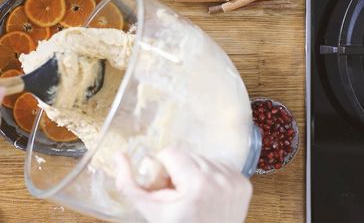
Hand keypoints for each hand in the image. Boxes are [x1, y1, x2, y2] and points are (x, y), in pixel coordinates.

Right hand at [115, 147, 251, 222]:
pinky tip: (206, 194)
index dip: (164, 168)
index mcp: (197, 184)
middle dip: (178, 170)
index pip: (171, 152)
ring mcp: (235, 180)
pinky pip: (219, 166)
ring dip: (194, 172)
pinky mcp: (244, 182)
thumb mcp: (150, 211)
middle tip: (178, 193)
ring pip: (203, 158)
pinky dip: (210, 177)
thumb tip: (119, 156)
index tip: (166, 186)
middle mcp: (220, 179)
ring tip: (192, 195)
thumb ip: (129, 184)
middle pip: (188, 154)